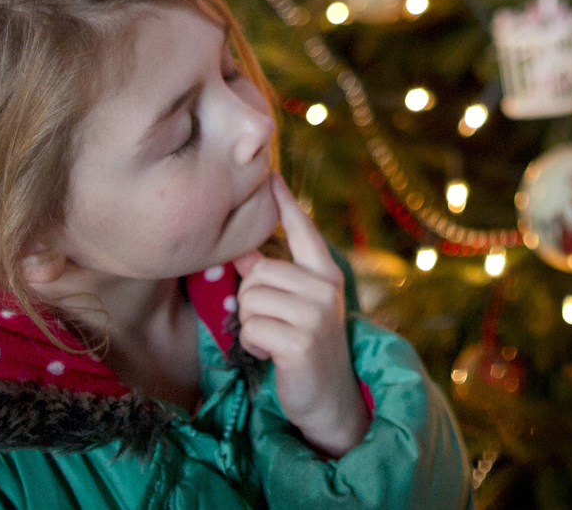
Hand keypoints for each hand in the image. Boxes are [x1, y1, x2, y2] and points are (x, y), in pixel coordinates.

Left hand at [235, 174, 371, 456]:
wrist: (329, 399)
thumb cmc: (306, 348)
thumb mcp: (297, 307)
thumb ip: (276, 277)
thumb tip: (242, 251)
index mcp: (326, 273)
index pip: (302, 229)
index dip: (284, 201)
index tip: (270, 172)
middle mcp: (325, 287)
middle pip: (259, 271)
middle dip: (253, 300)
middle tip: (273, 324)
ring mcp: (316, 313)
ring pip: (252, 299)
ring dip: (252, 325)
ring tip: (275, 339)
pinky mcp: (301, 340)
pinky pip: (251, 328)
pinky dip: (253, 345)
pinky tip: (273, 355)